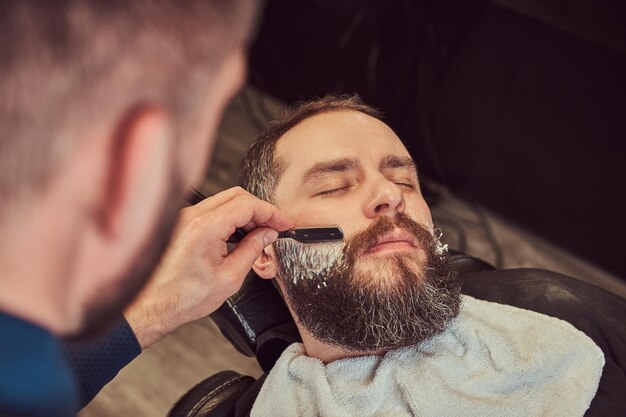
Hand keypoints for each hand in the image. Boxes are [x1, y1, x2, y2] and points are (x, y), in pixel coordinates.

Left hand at [124, 186, 291, 347]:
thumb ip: (253, 249)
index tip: (283, 223)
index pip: (247, 205)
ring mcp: (184, 217)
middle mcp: (192, 216)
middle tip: (274, 226)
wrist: (152, 306)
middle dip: (259, 209)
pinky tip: (239, 234)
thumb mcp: (230, 277)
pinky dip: (229, 217)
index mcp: (205, 227)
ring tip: (259, 232)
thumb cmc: (183, 297)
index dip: (271, 212)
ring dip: (244, 213)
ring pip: (223, 201)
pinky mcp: (180, 223)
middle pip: (236, 196)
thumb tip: (267, 234)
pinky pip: (211, 210)